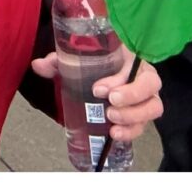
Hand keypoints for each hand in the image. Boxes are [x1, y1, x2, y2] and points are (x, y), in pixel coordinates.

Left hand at [28, 52, 163, 150]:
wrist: (100, 82)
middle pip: (152, 86)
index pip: (136, 64)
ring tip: (112, 120)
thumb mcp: (76, 61)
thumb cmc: (94, 68)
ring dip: (133, 116)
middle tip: (109, 104)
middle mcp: (142, 77)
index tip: (98, 88)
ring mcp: (144, 99)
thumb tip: (39, 65)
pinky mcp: (138, 117)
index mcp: (130, 58)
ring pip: (153, 107)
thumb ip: (59, 61)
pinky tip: (115, 134)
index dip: (121, 78)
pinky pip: (143, 126)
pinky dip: (131, 132)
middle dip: (132, 97)